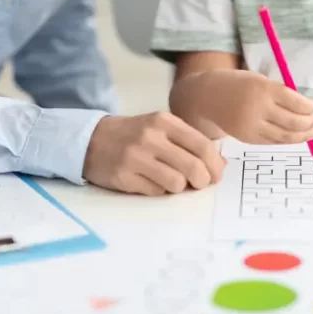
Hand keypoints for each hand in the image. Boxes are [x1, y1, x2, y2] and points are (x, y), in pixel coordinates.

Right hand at [83, 112, 225, 195]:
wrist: (92, 139)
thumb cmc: (135, 135)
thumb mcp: (162, 129)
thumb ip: (190, 143)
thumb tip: (220, 164)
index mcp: (164, 121)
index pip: (202, 146)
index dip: (215, 165)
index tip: (217, 174)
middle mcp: (150, 137)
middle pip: (193, 167)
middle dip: (203, 180)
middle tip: (200, 183)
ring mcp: (135, 157)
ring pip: (177, 183)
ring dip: (180, 187)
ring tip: (172, 180)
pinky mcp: (123, 176)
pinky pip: (156, 191)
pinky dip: (160, 190)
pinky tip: (152, 181)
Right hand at [194, 69, 312, 143]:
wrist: (209, 97)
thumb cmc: (239, 85)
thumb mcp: (259, 80)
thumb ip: (280, 93)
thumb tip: (306, 109)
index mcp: (262, 89)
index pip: (294, 101)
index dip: (308, 107)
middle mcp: (257, 109)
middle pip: (292, 121)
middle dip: (309, 122)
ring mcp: (252, 126)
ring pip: (284, 135)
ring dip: (303, 134)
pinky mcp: (248, 138)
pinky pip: (273, 141)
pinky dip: (287, 140)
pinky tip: (296, 136)